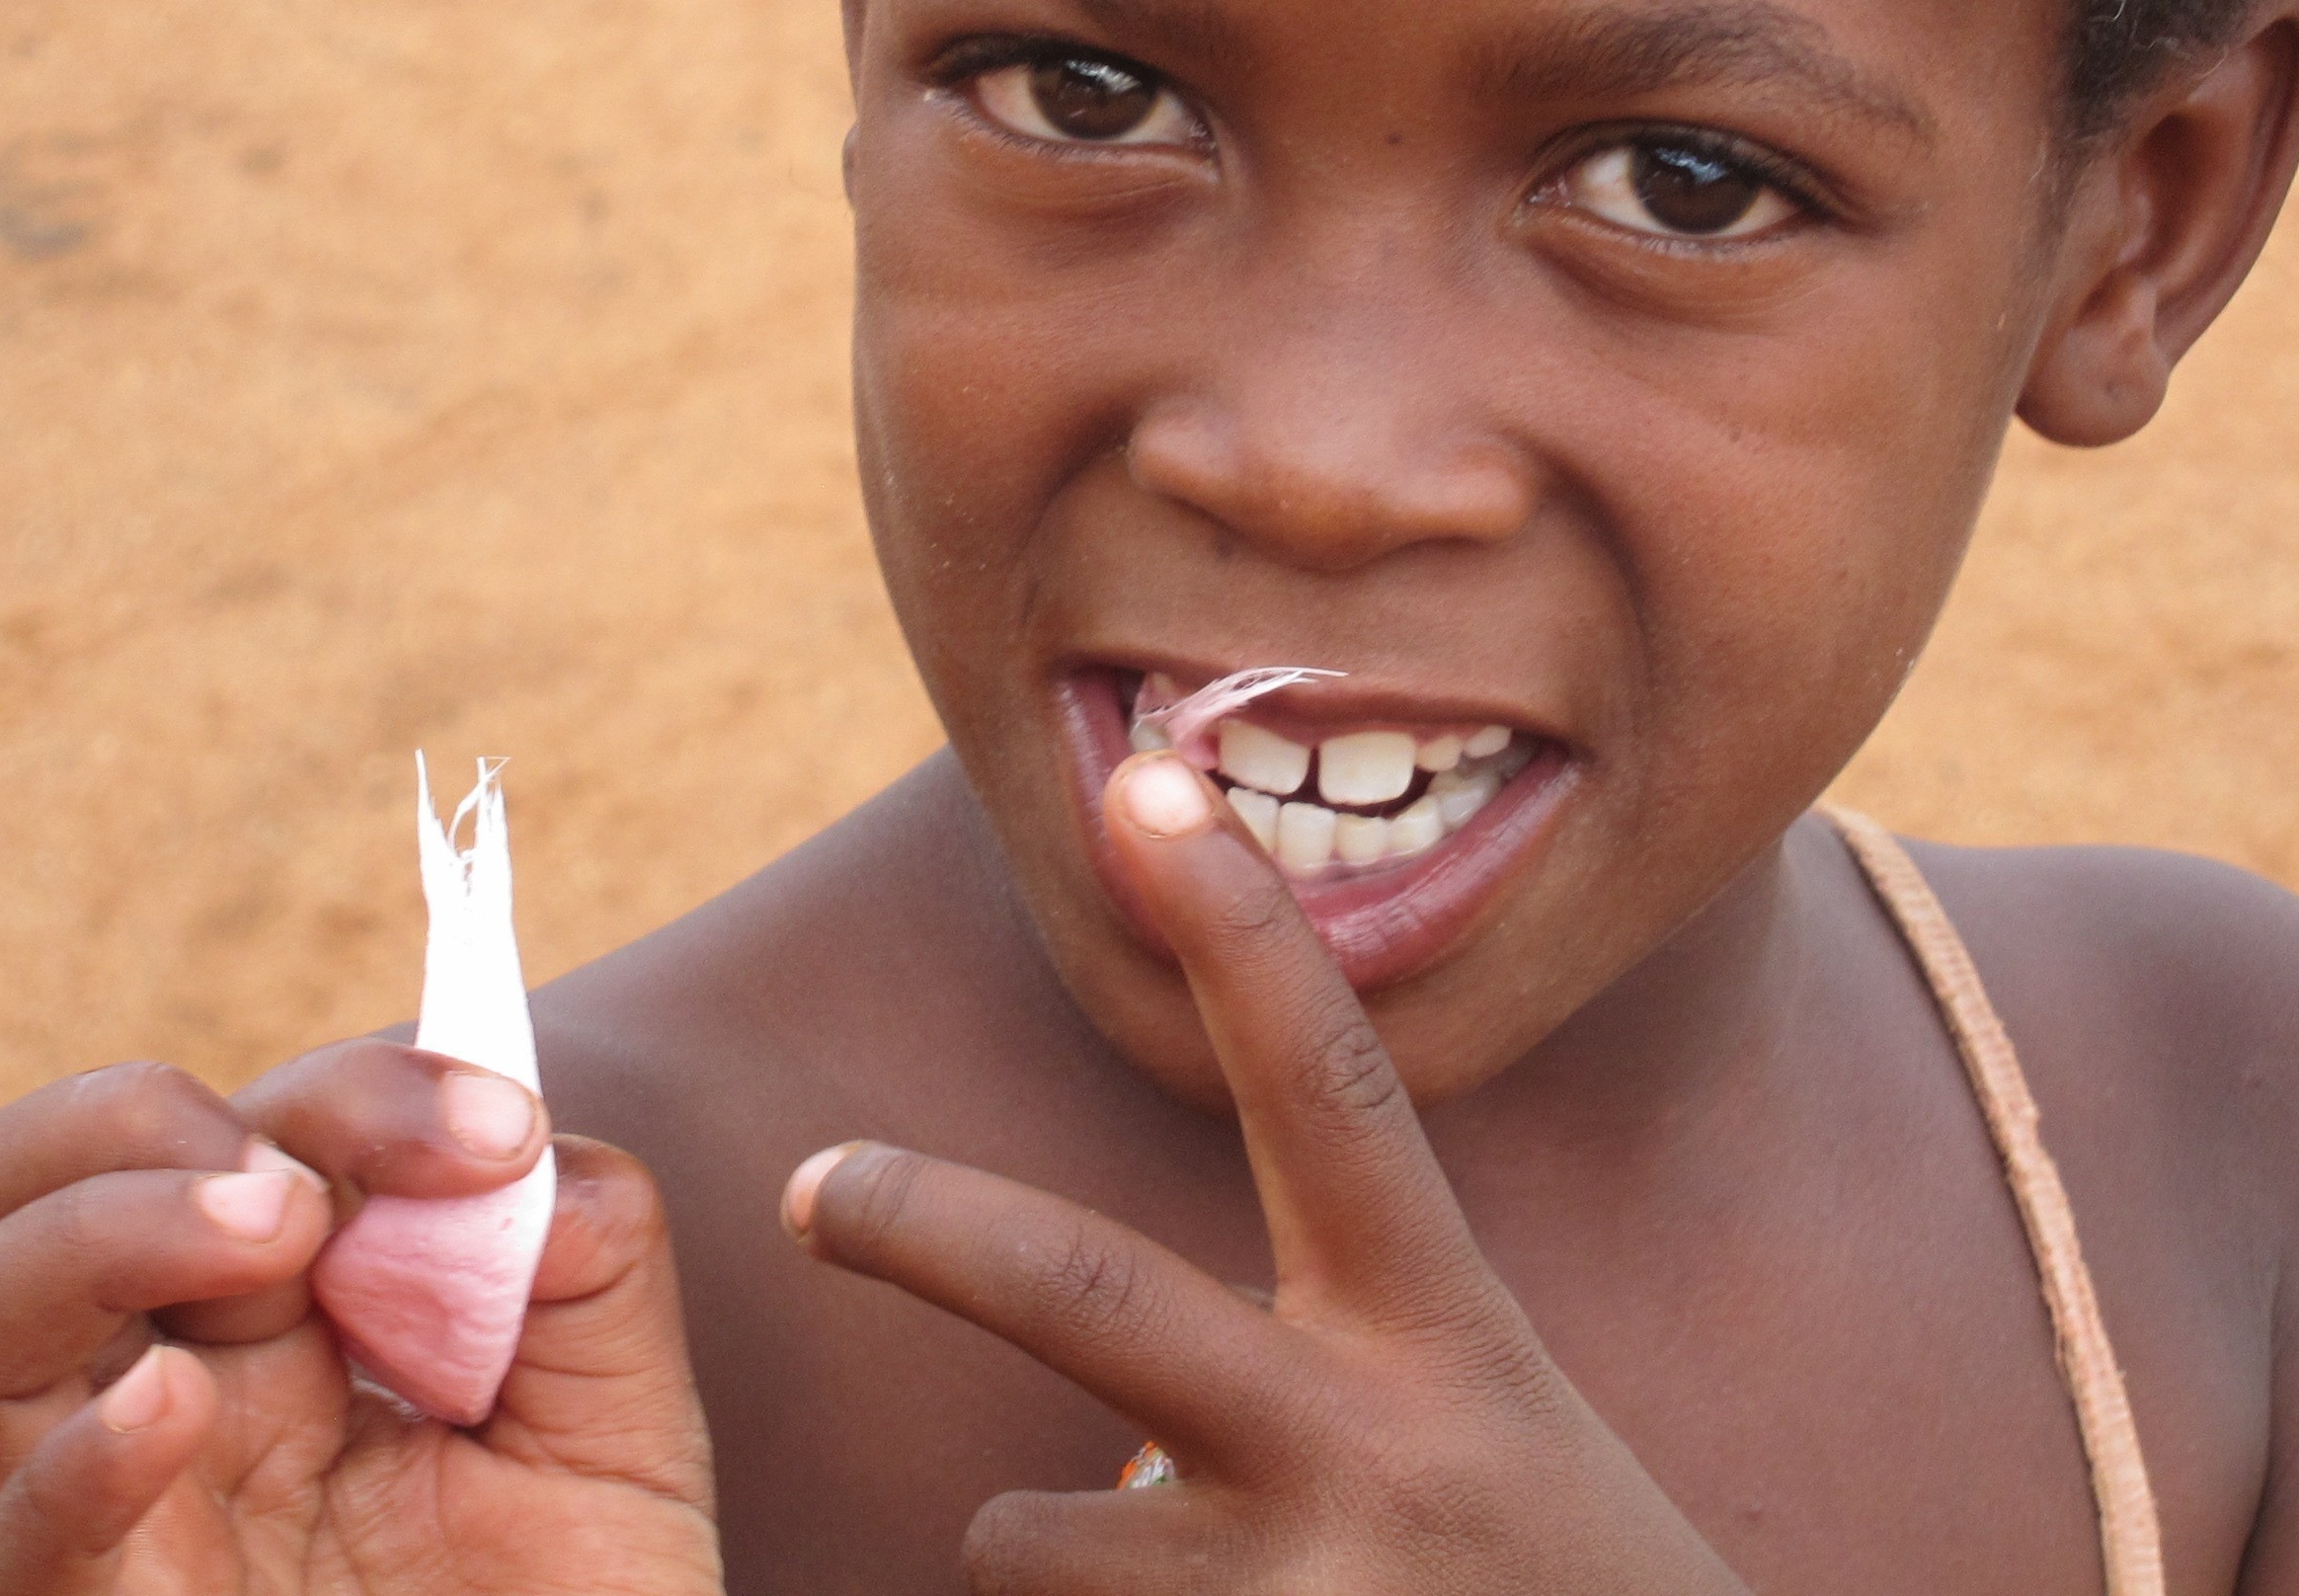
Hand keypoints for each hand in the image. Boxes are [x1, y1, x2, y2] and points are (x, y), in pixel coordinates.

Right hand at [0, 1042, 720, 1595]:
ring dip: (93, 1235)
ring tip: (271, 1226)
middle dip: (132, 1122)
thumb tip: (516, 1147)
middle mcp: (147, 1413)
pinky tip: (170, 1404)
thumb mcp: (616, 1421)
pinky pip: (11, 1564)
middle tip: (305, 1178)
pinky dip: (73, 1466)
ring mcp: (102, 1539)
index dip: (357, 1095)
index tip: (495, 1128)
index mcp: (258, 1329)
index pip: (223, 1139)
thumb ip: (583, 1261)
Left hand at [784, 753, 1753, 1595]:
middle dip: (924, 1224)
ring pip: (1030, 1538)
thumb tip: (1142, 1364)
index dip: (1237, 929)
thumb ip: (1355, 1358)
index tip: (1144, 779)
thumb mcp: (1492, 1437)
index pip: (1331, 1090)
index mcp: (1448, 1347)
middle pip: (1093, 1296)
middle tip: (806, 1188)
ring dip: (1049, 1552)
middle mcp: (1371, 1459)